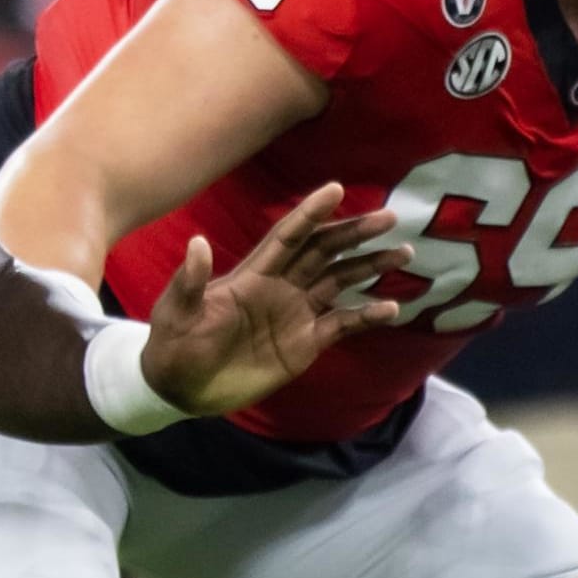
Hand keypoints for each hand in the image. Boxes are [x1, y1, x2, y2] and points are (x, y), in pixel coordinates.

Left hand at [137, 183, 405, 417]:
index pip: (288, 236)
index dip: (310, 213)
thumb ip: (190, 281)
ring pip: (341, 281)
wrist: (181, 389)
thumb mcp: (178, 312)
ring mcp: (296, 314)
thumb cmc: (174, 345)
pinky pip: (343, 324)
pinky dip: (367, 315)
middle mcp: (280, 286)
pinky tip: (392, 308)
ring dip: (370, 266)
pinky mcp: (305, 343)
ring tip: (403, 254)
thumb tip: (197, 242)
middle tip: (390, 217)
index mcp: (252, 275)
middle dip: (355, 233)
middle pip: (324, 252)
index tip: (336, 188)